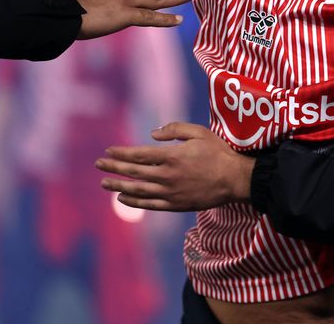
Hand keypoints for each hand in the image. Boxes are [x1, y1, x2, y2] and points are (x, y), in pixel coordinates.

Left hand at [96, 122, 254, 210]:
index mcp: (171, 156)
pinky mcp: (175, 205)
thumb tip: (152, 133)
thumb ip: (175, 129)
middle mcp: (167, 175)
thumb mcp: (199, 132)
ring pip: (137, 190)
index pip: (139, 155)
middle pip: (133, 172)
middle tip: (99, 164)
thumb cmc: (218, 153)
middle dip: (114, 167)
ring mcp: (170, 192)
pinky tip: (122, 199)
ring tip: (104, 184)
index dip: (121, 152)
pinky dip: (133, 202)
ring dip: (118, 186)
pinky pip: (149, 204)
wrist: (234, 179)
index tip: (108, 150)